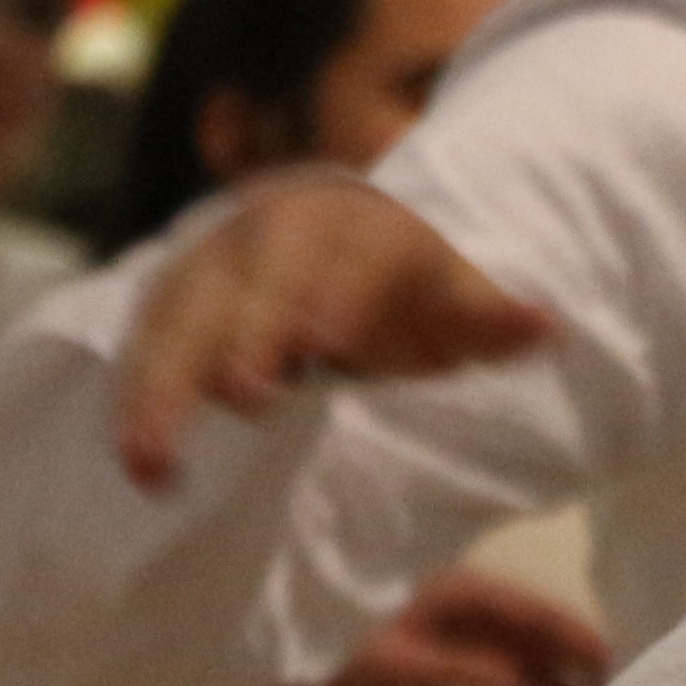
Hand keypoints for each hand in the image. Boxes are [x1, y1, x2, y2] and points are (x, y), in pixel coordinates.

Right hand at [120, 177, 555, 491]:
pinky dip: (138, 395)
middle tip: (245, 398)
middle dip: (242, 334)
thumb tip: (549, 326)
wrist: (345, 242)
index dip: (331, 293)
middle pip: (249, 278)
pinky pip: (148, 340)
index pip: (342, 256)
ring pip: (180, 312)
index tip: (322, 343)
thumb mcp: (458, 304)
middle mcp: (273, 228)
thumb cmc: (410, 288)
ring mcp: (215, 258)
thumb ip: (494, 324)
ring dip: (161, 382)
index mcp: (353, 224)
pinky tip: (136, 460)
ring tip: (149, 460)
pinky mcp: (175, 294)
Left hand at [322, 568, 613, 685]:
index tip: (604, 656)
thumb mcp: (395, 663)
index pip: (526, 609)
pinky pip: (504, 666)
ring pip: (523, 648)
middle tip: (618, 681)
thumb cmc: (339, 650)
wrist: (289, 661)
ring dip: (557, 671)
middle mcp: (467, 606)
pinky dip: (533, 681)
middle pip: (532, 627)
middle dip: (571, 652)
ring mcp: (461, 631)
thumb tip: (517, 683)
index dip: (567, 633)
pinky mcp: (453, 656)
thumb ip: (458, 672)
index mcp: (456, 593)